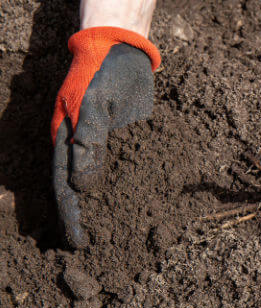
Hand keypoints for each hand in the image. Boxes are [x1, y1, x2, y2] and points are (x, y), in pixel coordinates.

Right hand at [52, 27, 160, 247]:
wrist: (125, 53)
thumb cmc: (102, 75)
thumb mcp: (93, 107)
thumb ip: (89, 145)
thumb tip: (83, 188)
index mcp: (66, 143)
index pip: (65, 188)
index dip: (71, 218)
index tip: (78, 244)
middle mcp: (84, 150)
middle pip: (84, 193)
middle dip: (90, 221)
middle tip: (101, 250)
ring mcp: (106, 148)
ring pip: (107, 186)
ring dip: (112, 210)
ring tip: (123, 236)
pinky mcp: (128, 144)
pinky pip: (129, 171)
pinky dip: (133, 190)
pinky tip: (145, 206)